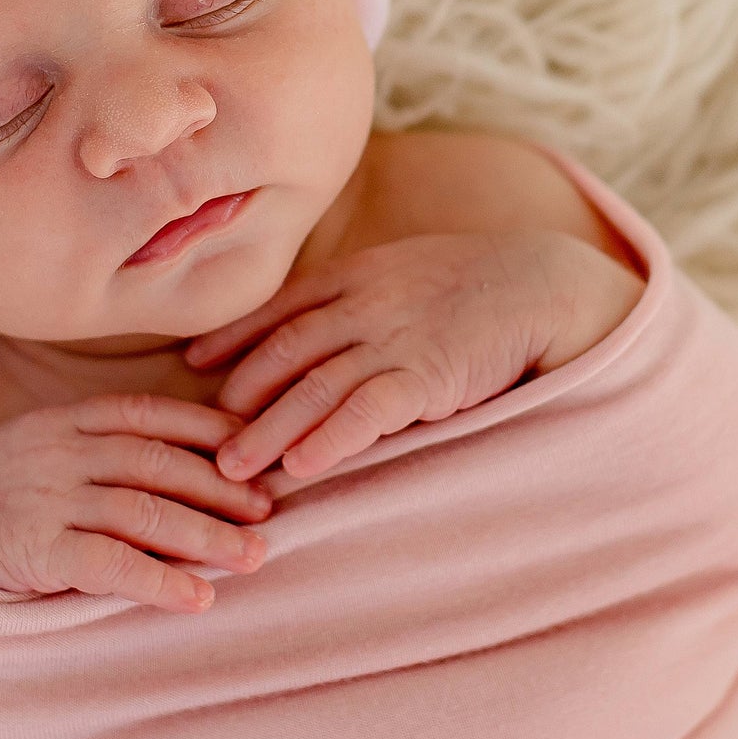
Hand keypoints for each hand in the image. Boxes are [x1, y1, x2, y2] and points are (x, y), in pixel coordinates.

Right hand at [0, 393, 276, 614]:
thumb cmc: (2, 487)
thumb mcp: (49, 445)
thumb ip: (106, 444)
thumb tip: (193, 461)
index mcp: (71, 418)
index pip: (153, 413)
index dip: (210, 429)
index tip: (256, 449)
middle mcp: (65, 450)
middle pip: (158, 462)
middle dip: (221, 486)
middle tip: (269, 511)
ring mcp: (48, 497)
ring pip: (142, 510)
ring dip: (204, 534)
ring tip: (252, 557)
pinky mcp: (35, 548)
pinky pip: (107, 563)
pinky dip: (158, 580)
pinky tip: (197, 598)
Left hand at [185, 230, 642, 482]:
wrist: (543, 284)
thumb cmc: (471, 283)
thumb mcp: (402, 271)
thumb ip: (357, 295)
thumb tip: (314, 329)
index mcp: (355, 275)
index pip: (280, 308)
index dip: (234, 335)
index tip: (195, 360)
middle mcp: (364, 303)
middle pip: (286, 351)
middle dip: (241, 393)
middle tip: (199, 433)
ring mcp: (394, 338)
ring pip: (316, 386)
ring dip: (270, 428)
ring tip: (233, 467)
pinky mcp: (429, 373)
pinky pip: (368, 409)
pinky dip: (332, 437)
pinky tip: (303, 465)